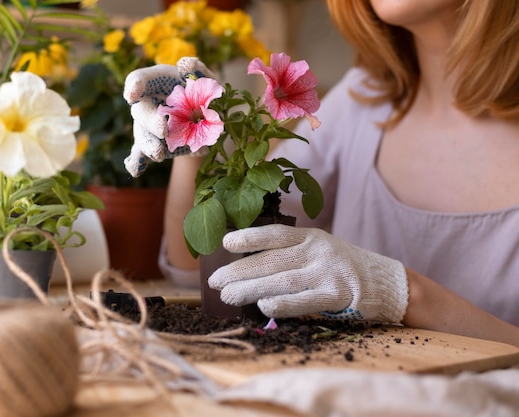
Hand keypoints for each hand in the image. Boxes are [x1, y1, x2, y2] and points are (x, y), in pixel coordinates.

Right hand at [123, 57, 215, 176]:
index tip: (132, 94)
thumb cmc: (206, 93)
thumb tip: (185, 66)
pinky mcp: (154, 144)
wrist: (211, 121)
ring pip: (141, 134)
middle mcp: (148, 103)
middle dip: (150, 121)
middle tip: (164, 130)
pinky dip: (137, 162)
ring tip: (159, 154)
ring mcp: (148, 126)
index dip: (135, 85)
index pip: (140, 79)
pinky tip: (135, 171)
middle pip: (141, 110)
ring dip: (148, 144)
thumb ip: (199, 70)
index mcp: (157, 81)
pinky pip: (140, 154)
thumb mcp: (208, 80)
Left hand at [208, 224, 408, 323]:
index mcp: (310, 237)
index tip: (225, 244)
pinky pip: (304, 300)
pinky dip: (282, 304)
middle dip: (239, 271)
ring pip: (281, 280)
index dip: (249, 237)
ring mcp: (327, 273)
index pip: (275, 234)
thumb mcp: (319, 249)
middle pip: (271, 260)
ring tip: (227, 296)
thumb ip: (291, 255)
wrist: (387, 282)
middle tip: (215, 282)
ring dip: (250, 288)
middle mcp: (317, 251)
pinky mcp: (338, 295)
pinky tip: (263, 307)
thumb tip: (248, 269)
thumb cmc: (343, 267)